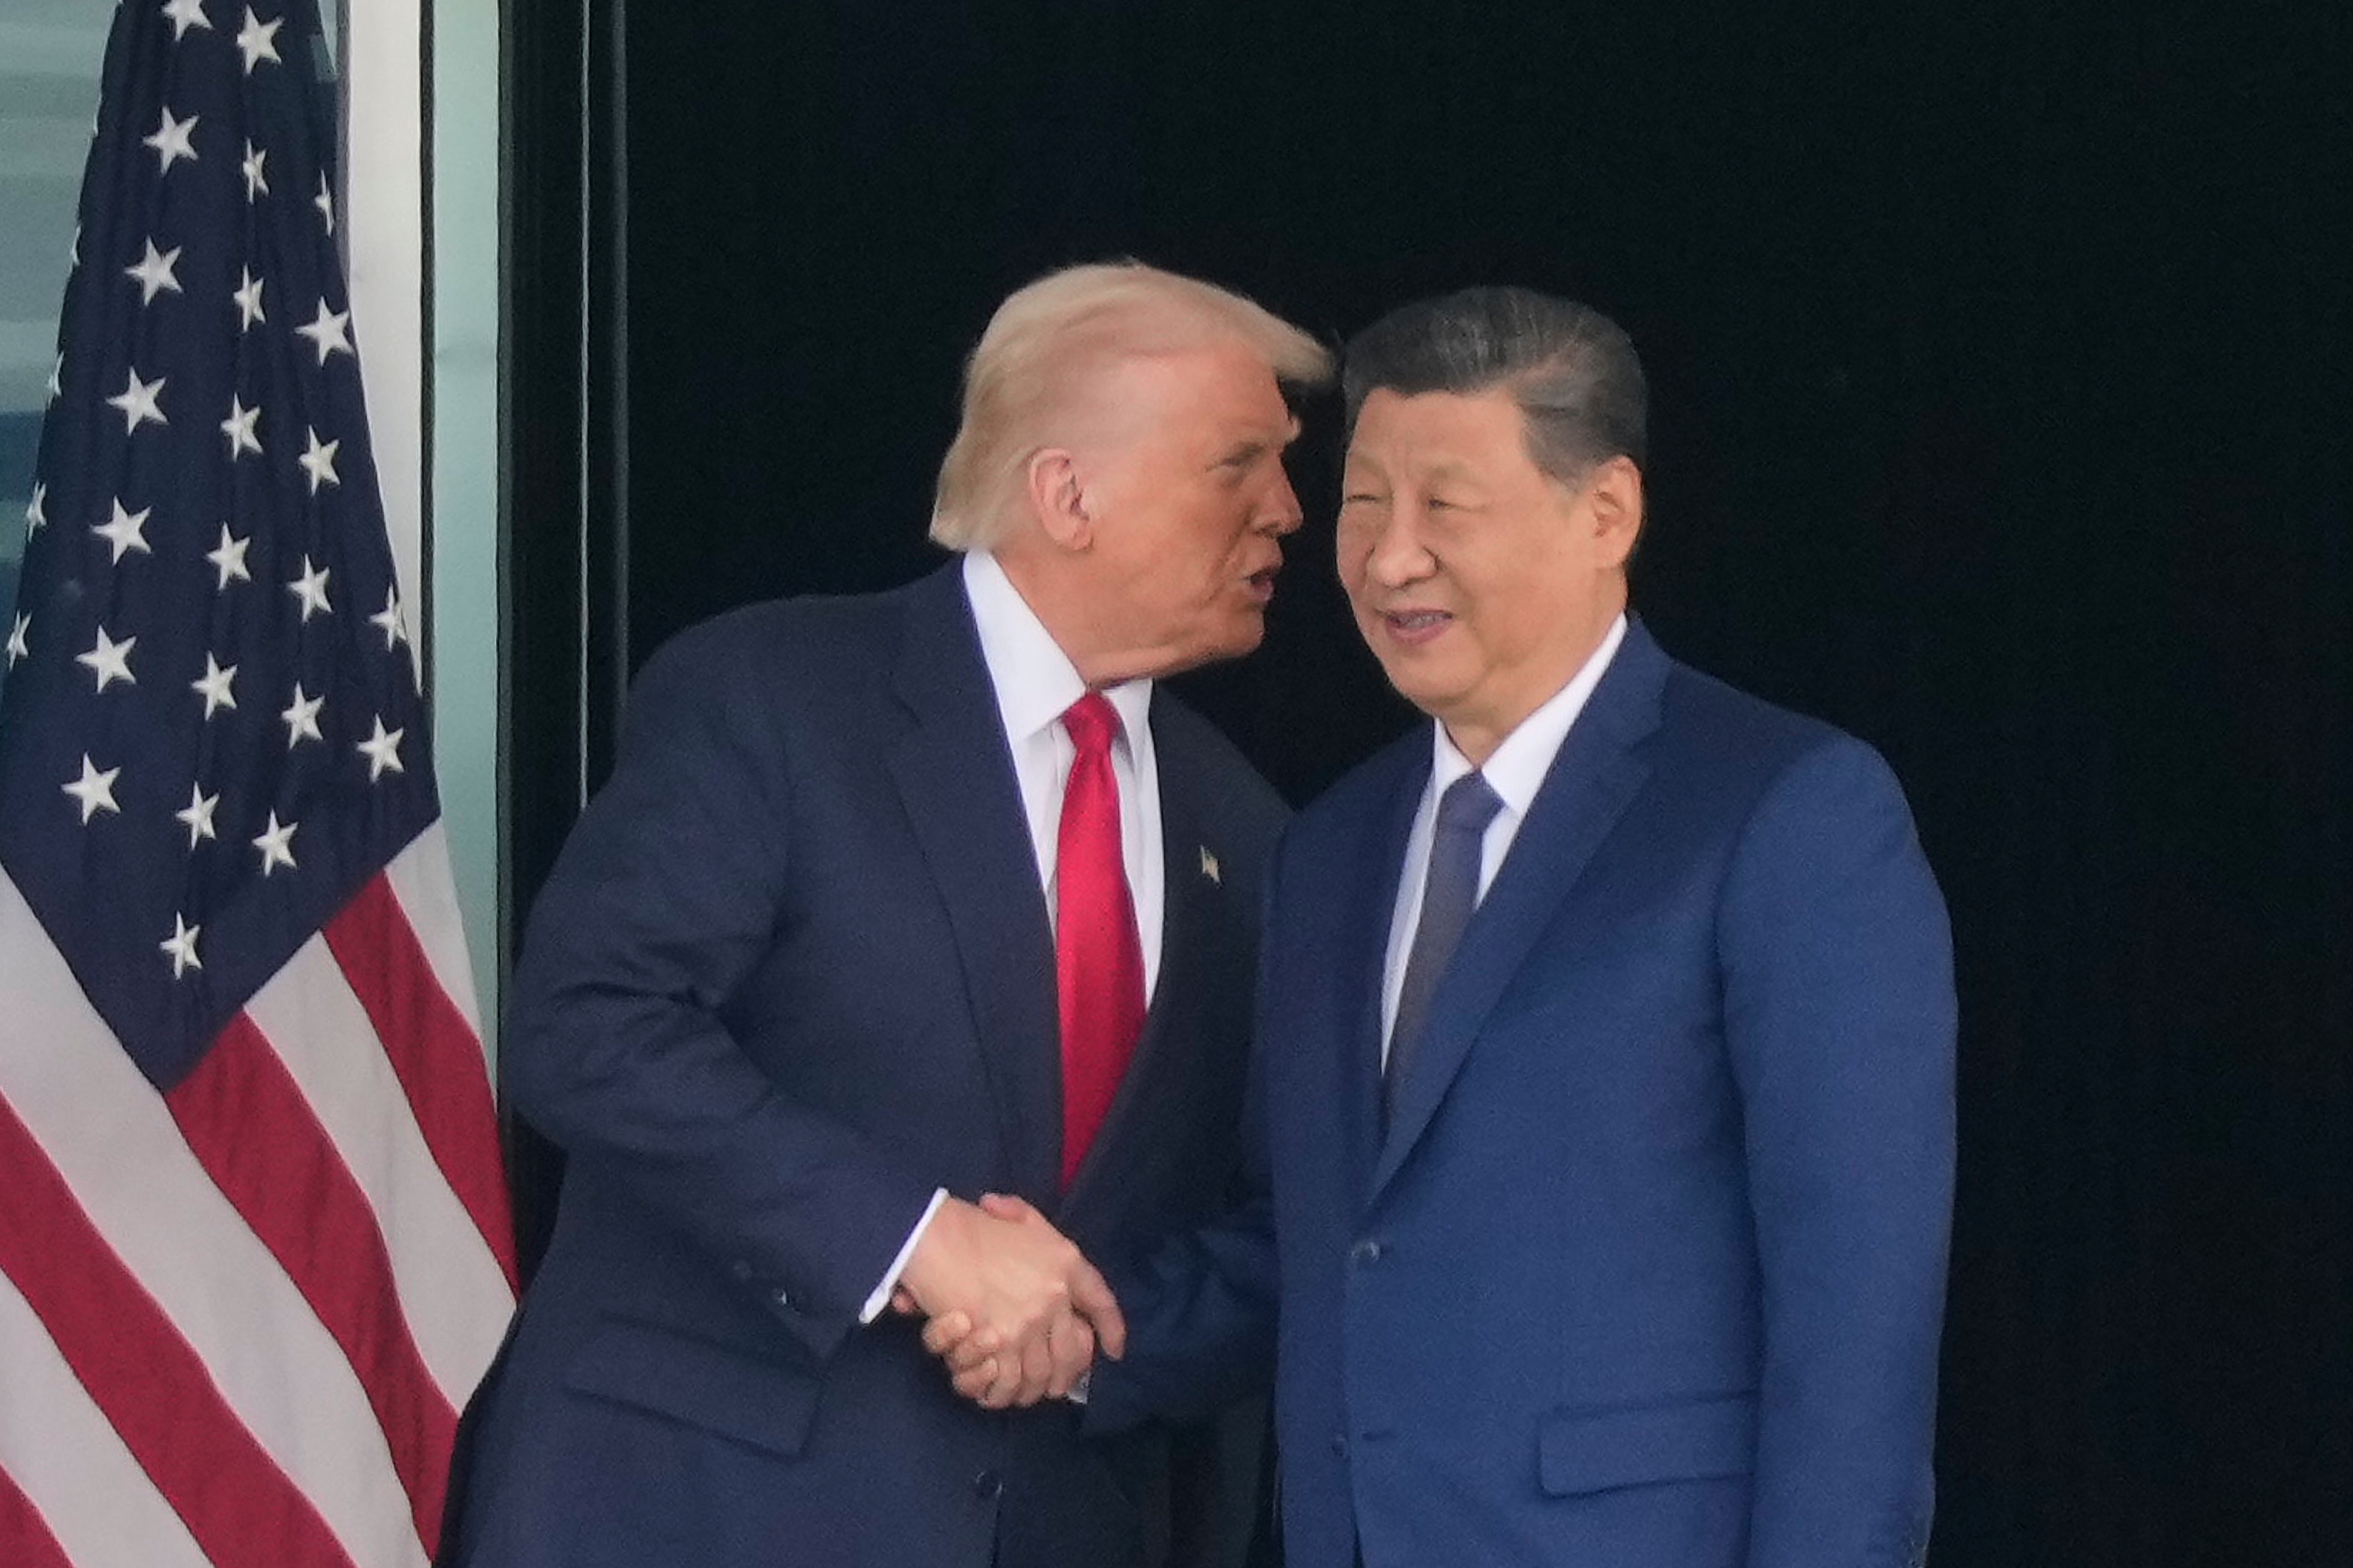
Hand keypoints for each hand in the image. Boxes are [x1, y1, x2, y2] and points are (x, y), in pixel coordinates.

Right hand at [897, 1194, 1123, 1407]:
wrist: (933, 1236)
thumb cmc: (970, 1225)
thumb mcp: (1017, 1217)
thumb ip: (1031, 1223)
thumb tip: (1031, 1231)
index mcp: (1065, 1263)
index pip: (1102, 1302)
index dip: (1112, 1329)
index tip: (1115, 1350)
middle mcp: (1054, 1296)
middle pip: (1072, 1352)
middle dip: (1066, 1376)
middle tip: (1055, 1386)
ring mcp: (1028, 1322)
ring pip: (1039, 1374)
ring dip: (1030, 1390)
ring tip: (1022, 1394)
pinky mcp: (998, 1343)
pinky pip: (1009, 1381)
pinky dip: (1001, 1393)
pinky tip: (995, 1394)